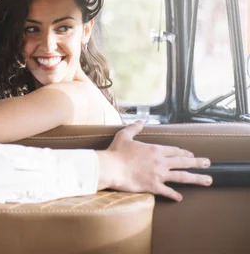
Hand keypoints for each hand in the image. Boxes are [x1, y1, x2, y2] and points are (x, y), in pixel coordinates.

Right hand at [96, 121, 211, 200]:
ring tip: (208, 180)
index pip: (174, 150)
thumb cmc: (116, 152)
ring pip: (182, 177)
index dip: (183, 152)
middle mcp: (160, 162)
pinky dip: (174, 195)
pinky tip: (180, 198)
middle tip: (208, 163)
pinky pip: (167, 192)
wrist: (111, 167)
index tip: (190, 154)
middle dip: (197, 162)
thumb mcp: (124, 135)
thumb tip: (141, 121)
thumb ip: (134, 128)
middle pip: (183, 162)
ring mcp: (158, 175)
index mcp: (155, 149)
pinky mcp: (153, 186)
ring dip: (196, 178)